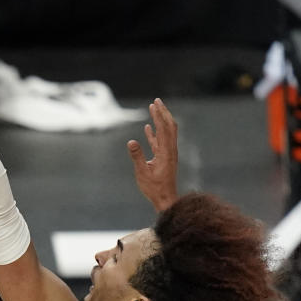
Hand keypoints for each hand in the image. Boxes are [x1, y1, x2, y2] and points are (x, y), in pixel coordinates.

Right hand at [127, 98, 178, 212]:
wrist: (165, 199)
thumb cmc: (154, 188)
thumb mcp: (142, 173)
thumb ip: (137, 157)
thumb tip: (131, 142)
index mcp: (166, 152)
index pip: (164, 129)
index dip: (159, 115)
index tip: (154, 104)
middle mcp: (170, 150)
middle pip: (169, 126)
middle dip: (163, 112)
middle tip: (156, 101)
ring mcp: (168, 154)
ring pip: (166, 132)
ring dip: (160, 120)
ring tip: (154, 109)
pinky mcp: (164, 158)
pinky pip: (160, 142)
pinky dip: (155, 132)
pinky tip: (148, 127)